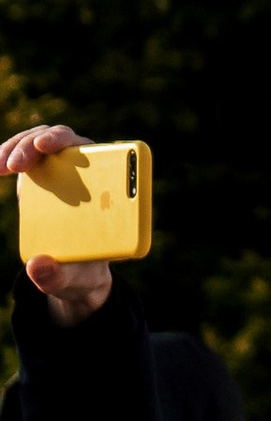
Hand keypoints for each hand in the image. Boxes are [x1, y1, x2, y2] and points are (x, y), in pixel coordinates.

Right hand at [3, 123, 109, 324]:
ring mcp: (66, 168)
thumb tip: (37, 265)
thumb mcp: (71, 280)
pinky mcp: (44, 171)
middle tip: (18, 164)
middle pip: (71, 142)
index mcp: (111, 195)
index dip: (85, 148)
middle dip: (45, 143)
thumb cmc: (80, 270)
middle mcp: (91, 172)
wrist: (72, 268)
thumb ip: (56, 276)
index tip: (56, 152)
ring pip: (44, 141)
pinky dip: (9, 153)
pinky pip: (27, 151)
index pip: (110, 158)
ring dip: (21, 146)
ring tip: (1, 166)